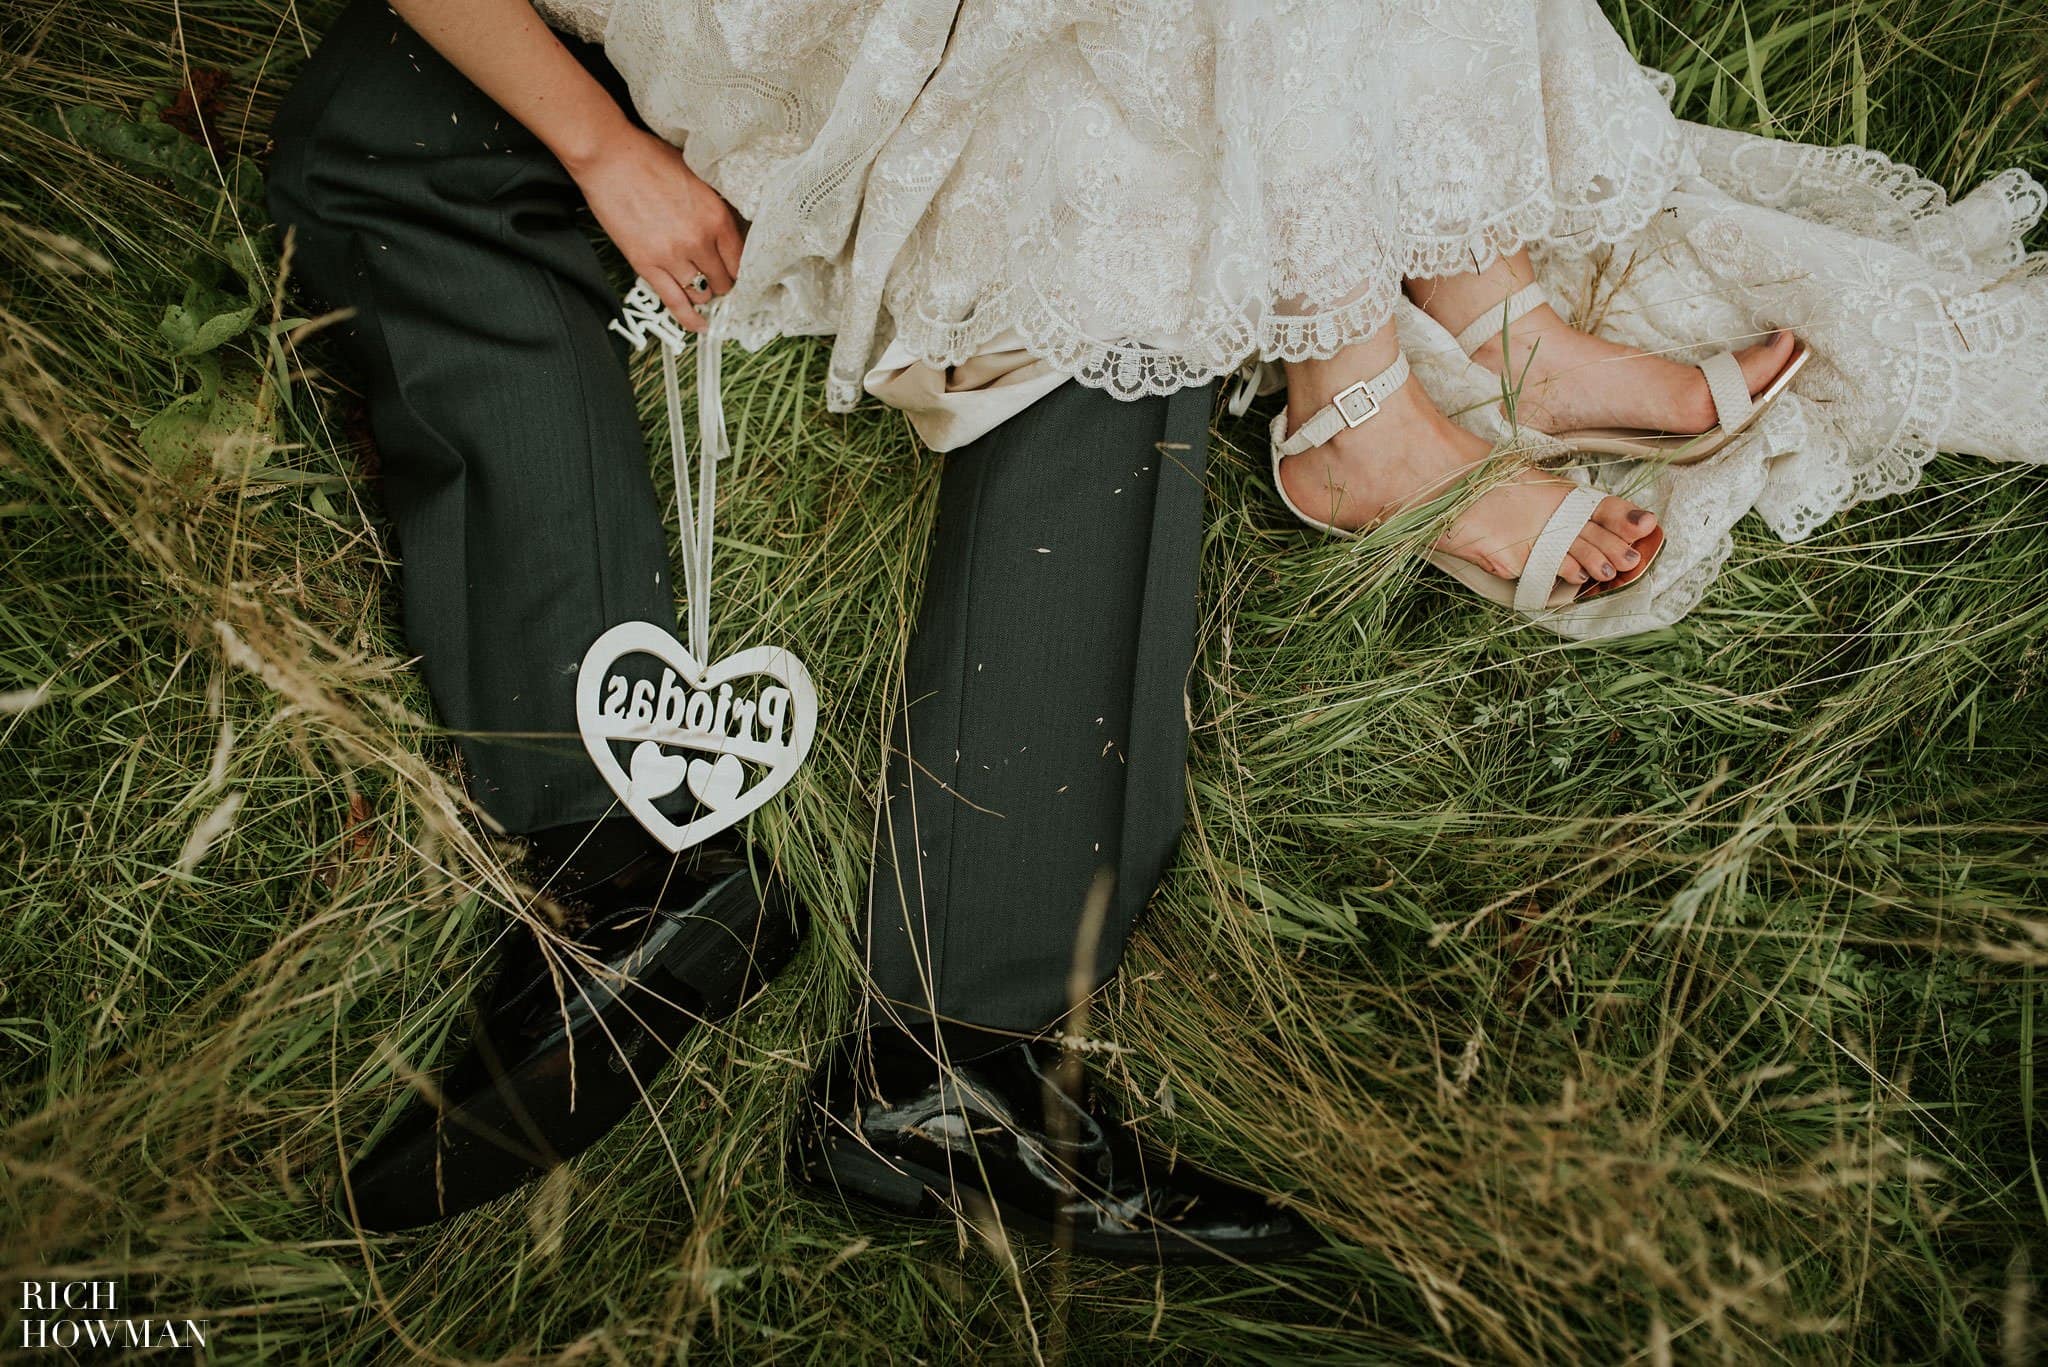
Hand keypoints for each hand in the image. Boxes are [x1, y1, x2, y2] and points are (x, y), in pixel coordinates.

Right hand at [566, 125, 743, 332]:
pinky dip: (689, 318)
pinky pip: (674, 302)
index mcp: (717, 216)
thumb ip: (715, 207)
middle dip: (724, 283)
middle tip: (721, 282)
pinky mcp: (647, 265)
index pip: (742, 259)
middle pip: (724, 281)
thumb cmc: (651, 159)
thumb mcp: (699, 177)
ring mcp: (673, 256)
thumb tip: (731, 231)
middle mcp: (700, 240)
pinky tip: (699, 326)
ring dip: (704, 294)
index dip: (742, 270)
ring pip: (702, 293)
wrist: (610, 158)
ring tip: (703, 291)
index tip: (739, 273)